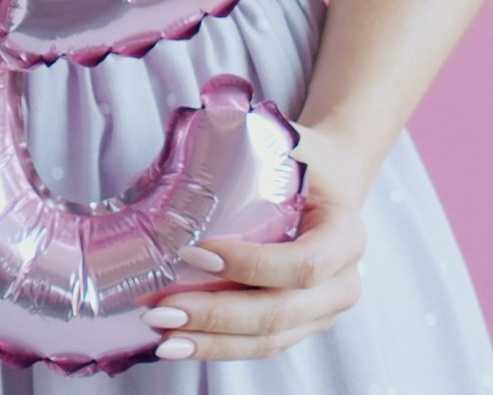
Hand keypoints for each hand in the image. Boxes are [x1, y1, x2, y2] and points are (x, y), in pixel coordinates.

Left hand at [139, 124, 375, 361]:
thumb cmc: (300, 160)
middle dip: (217, 315)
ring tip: (162, 337)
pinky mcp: (300, 326)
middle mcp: (342, 282)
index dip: (251, 266)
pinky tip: (177, 344)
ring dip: (212, 342)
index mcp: (345, 234)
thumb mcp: (279, 144)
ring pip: (269, 340)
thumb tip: (147, 181)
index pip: (304, 263)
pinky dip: (218, 348)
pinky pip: (261, 346)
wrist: (330, 180)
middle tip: (160, 309)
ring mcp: (322, 311)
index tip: (195, 252)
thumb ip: (228, 153)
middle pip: (281, 313)